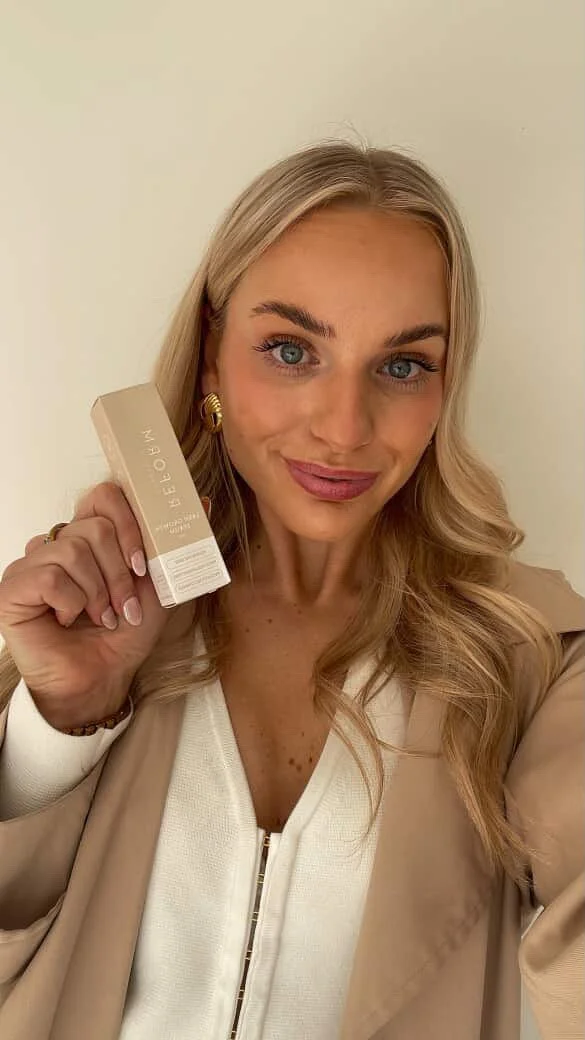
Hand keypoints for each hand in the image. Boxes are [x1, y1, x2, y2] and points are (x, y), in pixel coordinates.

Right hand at [0, 482, 209, 729]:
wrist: (102, 678)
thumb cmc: (125, 635)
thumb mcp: (160, 586)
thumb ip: (175, 545)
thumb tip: (202, 501)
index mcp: (89, 537)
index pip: (104, 496)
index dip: (128, 524)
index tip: (142, 565)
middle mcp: (57, 544)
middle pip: (95, 527)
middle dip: (119, 573)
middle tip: (123, 605)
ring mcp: (31, 564)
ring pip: (73, 551)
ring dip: (98, 593)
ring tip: (100, 617)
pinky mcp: (12, 588)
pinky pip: (49, 577)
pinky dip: (70, 604)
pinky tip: (68, 621)